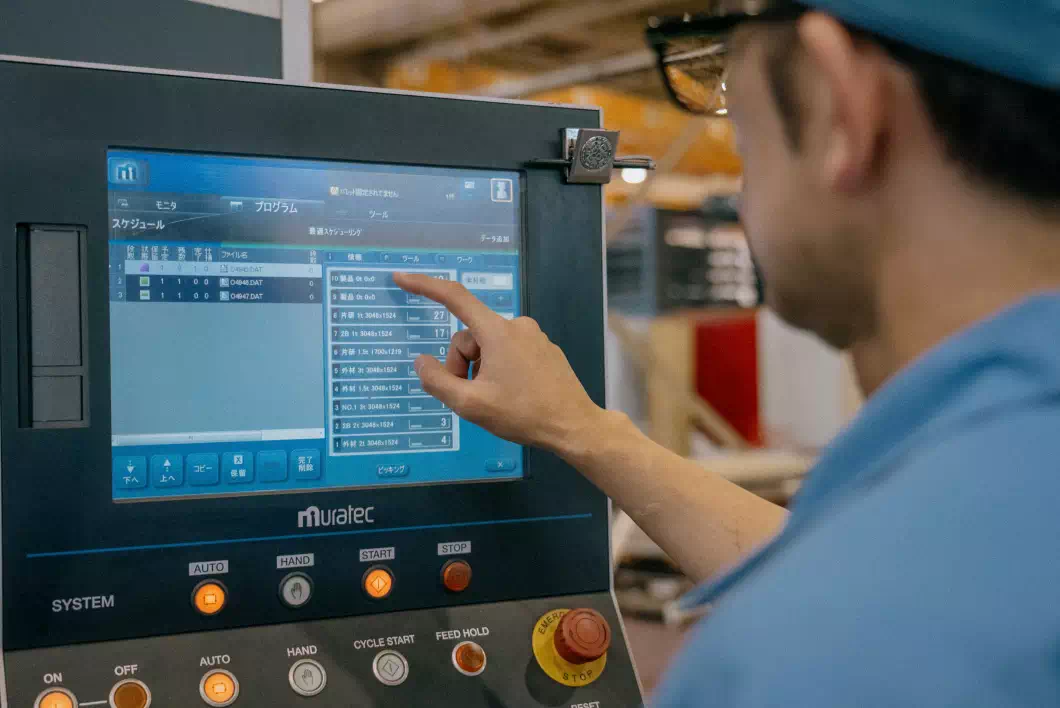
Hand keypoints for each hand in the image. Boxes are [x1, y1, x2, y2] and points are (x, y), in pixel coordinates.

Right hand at [393, 273, 603, 452]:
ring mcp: (533, 337)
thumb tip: (421, 362)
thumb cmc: (523, 415)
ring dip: (480, 369)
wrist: (574, 426)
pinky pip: (508, 352)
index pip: (454, 298)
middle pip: (469, 336)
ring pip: (488, 346)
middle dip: (461, 364)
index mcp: (497, 332)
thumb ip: (438, 381)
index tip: (402, 278)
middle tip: (470, 396)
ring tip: (493, 399)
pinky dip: (499, 370)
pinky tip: (512, 395)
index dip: (424, 286)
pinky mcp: (544, 350)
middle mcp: (516, 326)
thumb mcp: (471, 405)